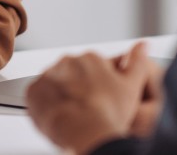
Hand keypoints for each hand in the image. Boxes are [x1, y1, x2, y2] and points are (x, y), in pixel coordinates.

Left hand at [25, 42, 157, 154]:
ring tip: (73, 116)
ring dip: (60, 97)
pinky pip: (37, 97)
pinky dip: (45, 106)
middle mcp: (66, 61)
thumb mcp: (131, 85)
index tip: (98, 101)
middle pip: (70, 77)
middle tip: (86, 110)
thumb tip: (143, 44)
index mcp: (90, 58)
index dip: (95, 88)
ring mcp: (48, 75)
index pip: (89, 70)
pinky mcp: (32, 91)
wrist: (87, 132)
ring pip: (54, 86)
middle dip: (77, 90)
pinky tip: (58, 116)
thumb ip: (138, 62)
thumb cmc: (110, 112)